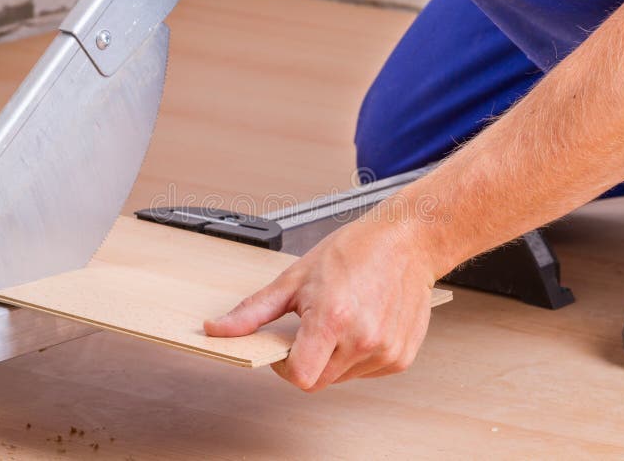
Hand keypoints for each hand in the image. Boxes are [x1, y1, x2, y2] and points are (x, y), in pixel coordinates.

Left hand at [204, 206, 441, 391]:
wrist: (406, 241)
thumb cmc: (354, 251)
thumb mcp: (295, 277)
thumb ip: (253, 311)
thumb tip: (217, 329)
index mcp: (333, 320)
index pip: (299, 377)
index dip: (285, 367)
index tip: (286, 349)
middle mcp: (363, 340)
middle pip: (318, 381)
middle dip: (308, 360)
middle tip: (315, 326)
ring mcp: (386, 351)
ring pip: (343, 378)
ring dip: (335, 357)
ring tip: (344, 318)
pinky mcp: (401, 357)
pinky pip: (367, 372)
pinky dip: (359, 356)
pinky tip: (364, 324)